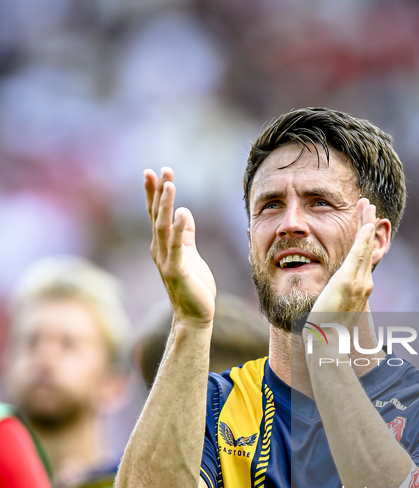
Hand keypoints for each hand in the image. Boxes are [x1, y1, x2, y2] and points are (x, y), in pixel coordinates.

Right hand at [145, 167, 215, 325]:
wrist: (194, 316)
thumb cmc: (193, 286)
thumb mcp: (190, 254)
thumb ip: (186, 234)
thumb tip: (184, 212)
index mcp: (163, 246)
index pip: (157, 215)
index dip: (155, 194)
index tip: (156, 172)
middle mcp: (160, 251)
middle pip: (157, 216)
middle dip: (158, 193)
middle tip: (160, 171)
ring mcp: (167, 261)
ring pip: (163, 228)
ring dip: (165, 205)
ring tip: (170, 184)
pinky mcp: (177, 272)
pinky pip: (177, 247)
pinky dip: (179, 229)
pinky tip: (182, 213)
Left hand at [309, 198, 376, 319]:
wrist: (328, 342)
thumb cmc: (328, 331)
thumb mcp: (335, 310)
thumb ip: (337, 299)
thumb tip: (332, 297)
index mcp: (361, 289)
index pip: (365, 258)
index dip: (367, 239)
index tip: (368, 224)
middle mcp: (365, 284)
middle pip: (369, 248)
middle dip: (369, 225)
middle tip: (370, 205)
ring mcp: (359, 283)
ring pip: (365, 246)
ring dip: (367, 223)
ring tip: (368, 205)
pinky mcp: (348, 281)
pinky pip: (358, 255)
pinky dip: (363, 238)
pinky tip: (366, 223)